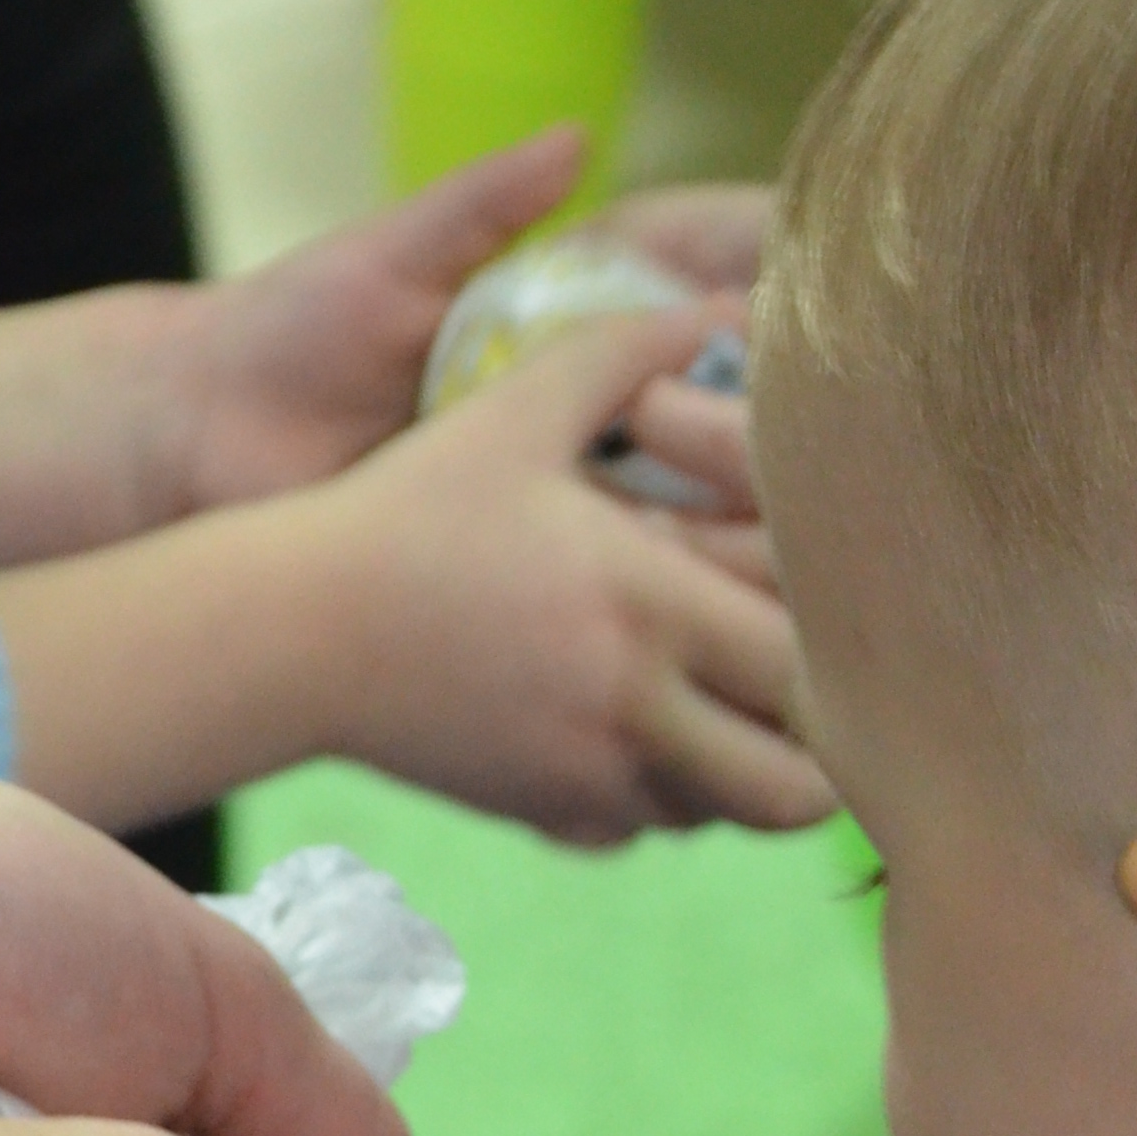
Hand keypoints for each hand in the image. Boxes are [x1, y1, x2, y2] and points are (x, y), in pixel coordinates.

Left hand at [160, 147, 773, 521]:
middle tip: (812, 421)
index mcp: (539, 324)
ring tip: (782, 505)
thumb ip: (487, 206)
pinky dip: (647, 581)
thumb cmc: (288, 328)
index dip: (732, 305)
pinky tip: (707, 583)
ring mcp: (537, 489)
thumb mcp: (395, 253)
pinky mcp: (508, 562)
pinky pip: (592, 575)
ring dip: (716, 506)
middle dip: (750, 419)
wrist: (202, 439)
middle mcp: (554, 409)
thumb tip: (579, 137)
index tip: (801, 298)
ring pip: (657, 500)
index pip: (663, 307)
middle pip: (685, 414)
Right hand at [301, 301, 820, 834]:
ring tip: (737, 709)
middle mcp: (636, 707)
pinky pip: (658, 830)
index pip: (805, 667)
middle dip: (825, 750)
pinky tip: (651, 735)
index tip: (825, 616)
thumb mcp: (513, 413)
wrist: (298, 629)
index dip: (838, 653)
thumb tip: (720, 305)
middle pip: (798, 785)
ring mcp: (598, 776)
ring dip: (752, 775)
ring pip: (735, 817)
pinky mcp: (558, 818)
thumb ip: (623, 354)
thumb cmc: (409, 510)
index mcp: (648, 603)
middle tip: (814, 691)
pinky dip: (674, 796)